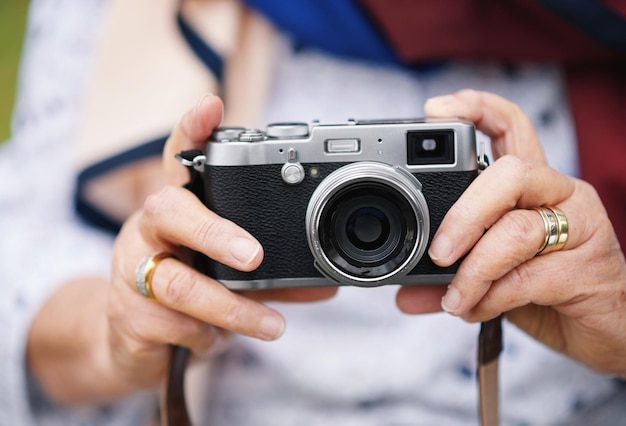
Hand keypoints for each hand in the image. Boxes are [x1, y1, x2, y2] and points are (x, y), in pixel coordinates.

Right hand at [108, 95, 336, 389]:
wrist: (133, 341)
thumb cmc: (189, 292)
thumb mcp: (230, 277)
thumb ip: (273, 276)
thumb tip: (326, 284)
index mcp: (178, 209)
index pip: (178, 159)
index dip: (192, 131)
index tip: (212, 106)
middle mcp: (150, 230)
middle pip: (168, 211)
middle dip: (214, 232)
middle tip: (253, 256)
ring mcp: (132, 272)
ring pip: (177, 283)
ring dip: (232, 308)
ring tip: (270, 325)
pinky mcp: (129, 316)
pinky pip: (175, 326)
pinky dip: (207, 337)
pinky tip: (215, 341)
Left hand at [396, 90, 625, 375]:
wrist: (607, 330)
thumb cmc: (549, 289)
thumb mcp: (491, 275)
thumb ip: (452, 276)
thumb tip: (405, 294)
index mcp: (532, 185)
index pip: (510, 126)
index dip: (476, 108)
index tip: (434, 109)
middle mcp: (559, 194)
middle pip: (511, 172)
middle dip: (464, 214)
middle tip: (438, 253)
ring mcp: (579, 227)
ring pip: (518, 229)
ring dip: (474, 270)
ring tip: (454, 298)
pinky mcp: (588, 269)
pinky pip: (528, 277)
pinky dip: (492, 298)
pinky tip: (477, 309)